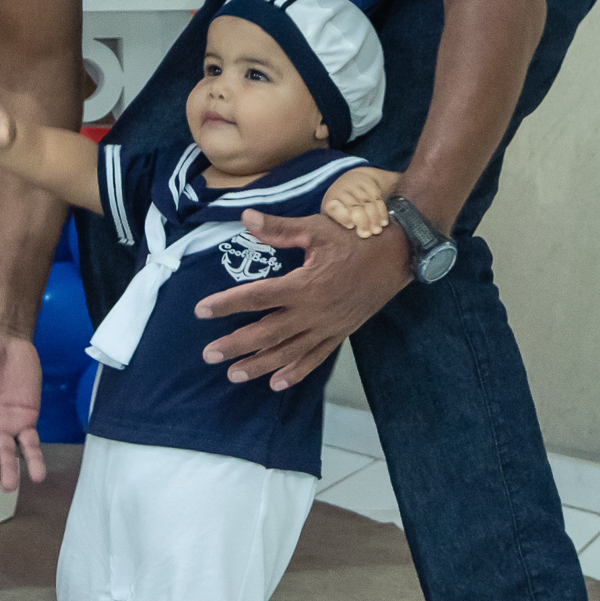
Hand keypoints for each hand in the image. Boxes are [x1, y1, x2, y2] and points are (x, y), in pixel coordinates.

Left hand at [195, 209, 412, 388]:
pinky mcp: (339, 333)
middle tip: (209, 354)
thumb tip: (246, 217)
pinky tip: (276, 383)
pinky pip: (315, 357)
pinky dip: (296, 372)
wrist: (397, 256)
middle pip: (266, 332)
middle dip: (236, 344)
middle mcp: (313, 311)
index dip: (227, 304)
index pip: (256, 297)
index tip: (201, 310)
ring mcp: (327, 326)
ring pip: (288, 352)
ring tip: (234, 375)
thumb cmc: (356, 238)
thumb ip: (279, 228)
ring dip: (259, 364)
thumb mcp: (316, 229)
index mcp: (304, 284)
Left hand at [321, 167, 390, 237]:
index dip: (343, 216)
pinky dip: (382, 212)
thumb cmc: (340, 208)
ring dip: (374, 218)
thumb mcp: (332, 215)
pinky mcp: (370, 186)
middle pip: (354, 206)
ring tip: (377, 231)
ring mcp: (357, 187)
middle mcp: (343, 192)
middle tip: (366, 235)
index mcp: (331, 201)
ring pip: (368, 203)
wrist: (353, 180)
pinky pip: (377, 199)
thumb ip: (333, 229)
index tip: (350, 226)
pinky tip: (384, 223)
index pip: (335, 208)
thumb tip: (335, 249)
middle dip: (362, 221)